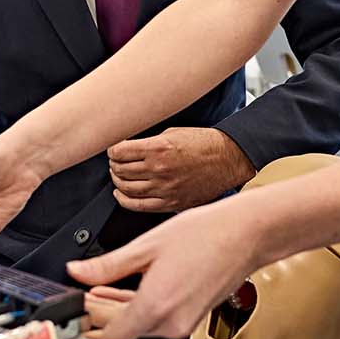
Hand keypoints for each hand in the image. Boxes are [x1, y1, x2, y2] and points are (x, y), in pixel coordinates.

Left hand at [66, 198, 267, 338]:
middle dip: (98, 316)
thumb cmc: (205, 234)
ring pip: (138, 325)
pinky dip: (137, 307)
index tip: (71, 318)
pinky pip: (154, 319)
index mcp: (155, 307)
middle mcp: (169, 322)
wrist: (246, 234)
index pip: (109, 338)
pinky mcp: (190, 317)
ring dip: (116, 310)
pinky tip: (123, 291)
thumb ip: (107, 266)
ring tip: (96, 290)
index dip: (85, 330)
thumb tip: (76, 272)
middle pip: (122, 331)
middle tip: (80, 295)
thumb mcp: (146, 245)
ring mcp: (182, 323)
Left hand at [107, 128, 255, 212]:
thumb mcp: (173, 133)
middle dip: (114, 164)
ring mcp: (164, 188)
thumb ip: (148, 142)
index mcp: (159, 149)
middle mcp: (159, 170)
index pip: (119, 152)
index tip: (113, 149)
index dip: (112, 150)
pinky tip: (121, 194)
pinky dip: (124, 200)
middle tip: (116, 161)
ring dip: (117, 181)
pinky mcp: (171, 202)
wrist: (227, 159)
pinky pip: (139, 205)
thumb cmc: (203, 144)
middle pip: (120, 170)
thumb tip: (127, 149)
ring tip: (119, 175)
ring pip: (126, 188)